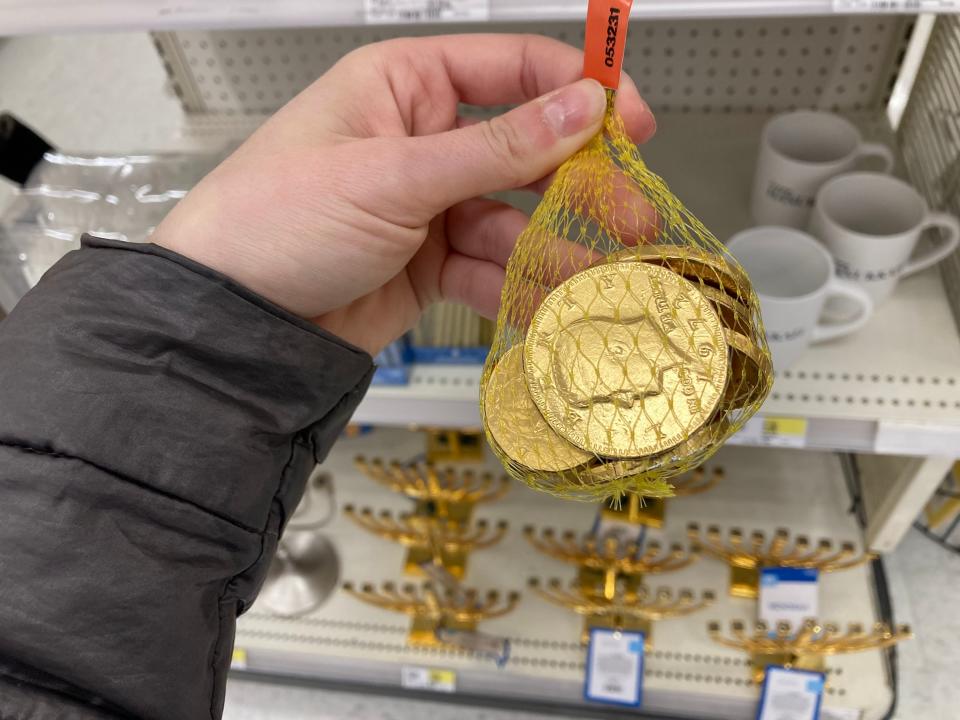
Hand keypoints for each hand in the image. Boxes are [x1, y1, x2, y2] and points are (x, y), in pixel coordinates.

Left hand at [153, 34, 654, 354]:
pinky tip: (547, 303)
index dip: (576, 89)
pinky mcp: (428, 264)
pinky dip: (518, 287)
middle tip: (630, 212)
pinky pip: (490, 269)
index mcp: (405, 86)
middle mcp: (423, 140)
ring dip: (553, 249)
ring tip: (593, 275)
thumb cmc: (277, 220)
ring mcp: (428, 206)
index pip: (510, 68)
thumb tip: (580, 109)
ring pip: (513, 219)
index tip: (629, 121)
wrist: (233, 323)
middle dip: (578, 183)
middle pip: (524, 150)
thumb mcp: (392, 176)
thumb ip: (495, 149)